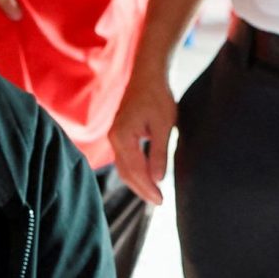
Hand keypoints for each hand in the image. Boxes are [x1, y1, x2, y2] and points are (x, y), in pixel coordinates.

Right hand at [108, 75, 177, 206]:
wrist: (148, 76)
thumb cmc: (157, 97)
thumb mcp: (163, 125)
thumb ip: (159, 152)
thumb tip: (158, 179)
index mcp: (122, 136)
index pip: (134, 170)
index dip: (148, 187)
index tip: (161, 200)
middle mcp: (114, 138)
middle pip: (126, 173)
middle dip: (142, 189)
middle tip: (159, 201)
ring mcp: (115, 137)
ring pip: (124, 169)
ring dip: (138, 183)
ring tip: (154, 195)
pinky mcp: (119, 136)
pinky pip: (125, 160)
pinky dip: (135, 173)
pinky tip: (147, 179)